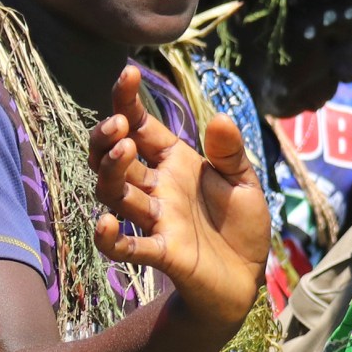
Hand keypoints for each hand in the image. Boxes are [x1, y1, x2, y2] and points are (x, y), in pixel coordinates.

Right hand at [88, 65, 269, 332]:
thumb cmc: (240, 226)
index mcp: (174, 163)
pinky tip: (105, 224)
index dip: (127, 100)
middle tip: (119, 125)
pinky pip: (128, 246)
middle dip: (107, 138)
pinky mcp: (162, 253)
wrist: (246, 279)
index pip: (141, 126)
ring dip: (111, 172)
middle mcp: (156, 188)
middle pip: (114, 158)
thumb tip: (219, 118)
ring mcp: (155, 220)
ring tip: (123, 151)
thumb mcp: (244, 181)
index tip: (126, 73)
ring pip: (115, 193)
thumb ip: (230, 152)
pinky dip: (112, 239)